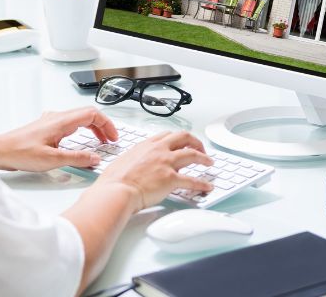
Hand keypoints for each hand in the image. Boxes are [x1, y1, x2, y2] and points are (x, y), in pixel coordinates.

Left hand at [0, 107, 118, 171]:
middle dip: (102, 127)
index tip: (113, 138)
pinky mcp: (46, 128)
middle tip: (110, 141)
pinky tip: (79, 143)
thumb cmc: (20, 152)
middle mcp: (57, 117)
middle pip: (88, 115)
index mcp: (61, 121)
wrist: (0, 151)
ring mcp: (51, 121)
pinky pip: (69, 124)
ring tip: (99, 142)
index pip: (92, 114)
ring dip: (92, 129)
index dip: (107, 125)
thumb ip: (77, 159)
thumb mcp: (52, 160)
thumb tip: (95, 158)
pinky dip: (81, 131)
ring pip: (79, 119)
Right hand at [94, 131, 214, 210]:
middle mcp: (159, 150)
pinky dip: (202, 184)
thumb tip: (137, 165)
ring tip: (209, 162)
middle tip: (201, 149)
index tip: (182, 142)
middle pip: (184, 138)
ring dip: (204, 158)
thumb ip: (135, 159)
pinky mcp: (171, 179)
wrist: (117, 190)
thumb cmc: (115, 181)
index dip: (178, 138)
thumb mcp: (124, 161)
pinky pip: (192, 180)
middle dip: (196, 142)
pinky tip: (207, 186)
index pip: (168, 135)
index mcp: (147, 145)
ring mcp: (166, 163)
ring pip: (193, 155)